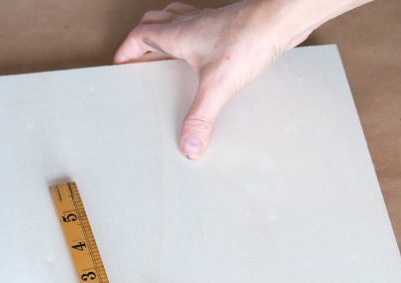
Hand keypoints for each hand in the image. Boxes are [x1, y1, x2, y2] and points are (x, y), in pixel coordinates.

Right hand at [114, 0, 369, 159]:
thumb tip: (188, 145)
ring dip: (165, 30)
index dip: (126, 50)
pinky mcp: (228, 25)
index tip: (119, 64)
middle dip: (141, 38)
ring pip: (176, 18)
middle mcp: (190, 24)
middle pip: (154, 22)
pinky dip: (192, 34)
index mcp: (178, 34)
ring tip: (164, 49)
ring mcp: (209, 22)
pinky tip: (203, 51)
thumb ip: (201, 117)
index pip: (139, 36)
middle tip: (138, 56)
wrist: (280, 18)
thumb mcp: (218, 85)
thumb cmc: (248, 37)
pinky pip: (200, 25)